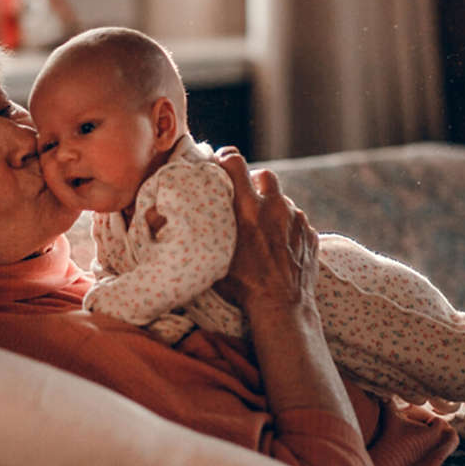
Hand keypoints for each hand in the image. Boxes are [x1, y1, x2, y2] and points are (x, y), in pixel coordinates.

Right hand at [213, 149, 359, 433]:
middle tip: (247, 200)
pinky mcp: (310, 235)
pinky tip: (280, 248)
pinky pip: (298, 222)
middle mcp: (274, 207)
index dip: (226, 159)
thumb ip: (193, 230)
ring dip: (273, 209)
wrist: (282, 306)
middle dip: (256, 183)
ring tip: (264, 230)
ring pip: (284, 201)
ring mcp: (296, 220)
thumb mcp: (211, 255)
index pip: (235, 163)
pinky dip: (289, 229)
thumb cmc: (242, 284)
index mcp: (247, 208)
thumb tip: (154, 218)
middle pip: (265, 175)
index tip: (221, 164)